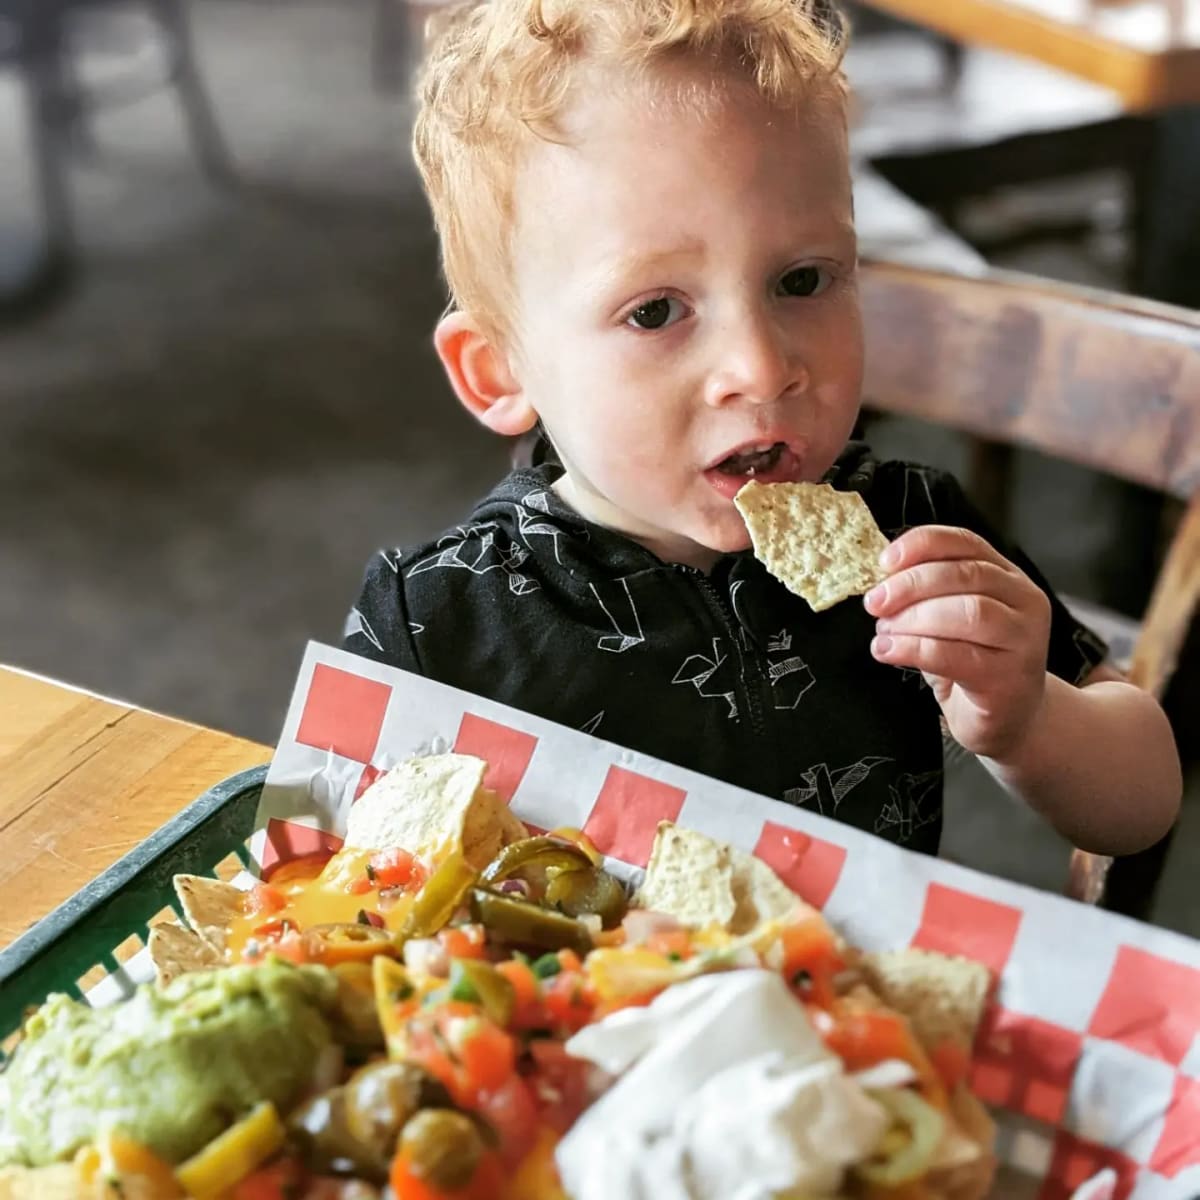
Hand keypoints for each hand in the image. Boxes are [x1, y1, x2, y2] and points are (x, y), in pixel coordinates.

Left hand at [863, 525, 1051, 760]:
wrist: (1010, 718)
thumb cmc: (975, 663)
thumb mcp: (951, 618)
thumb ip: (928, 593)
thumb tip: (882, 580)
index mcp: (1007, 576)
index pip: (965, 543)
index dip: (922, 544)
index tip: (886, 560)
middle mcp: (1023, 601)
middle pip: (964, 575)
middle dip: (910, 585)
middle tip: (875, 602)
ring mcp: (1023, 640)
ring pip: (967, 612)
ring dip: (913, 619)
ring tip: (884, 631)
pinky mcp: (1008, 678)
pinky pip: (955, 655)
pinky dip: (913, 649)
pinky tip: (888, 651)